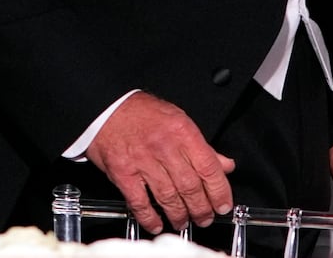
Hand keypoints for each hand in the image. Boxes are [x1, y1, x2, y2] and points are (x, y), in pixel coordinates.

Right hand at [86, 92, 235, 232]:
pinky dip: (149, 217)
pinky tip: (156, 224)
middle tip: (205, 218)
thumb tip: (224, 165)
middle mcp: (164, 147)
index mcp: (182, 132)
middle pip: (189, 186)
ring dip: (179, 215)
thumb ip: (202, 146)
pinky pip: (140, 201)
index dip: (219, 190)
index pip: (208, 167)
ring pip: (168, 196)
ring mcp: (143, 161)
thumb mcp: (179, 120)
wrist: (108, 109)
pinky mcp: (123, 173)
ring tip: (184, 222)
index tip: (223, 204)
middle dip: (201, 208)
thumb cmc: (143, 113)